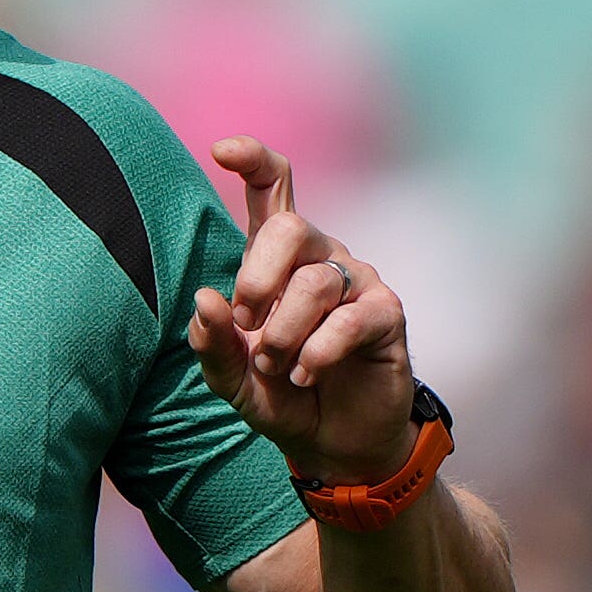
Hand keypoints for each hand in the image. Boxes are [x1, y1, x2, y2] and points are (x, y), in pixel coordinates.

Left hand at [186, 136, 415, 485]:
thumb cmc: (278, 393)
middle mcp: (319, 256)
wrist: (332, 441)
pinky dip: (318, 353)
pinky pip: (350, 319)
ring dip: (285, 334)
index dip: (252, 159)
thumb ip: (211, 343)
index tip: (221, 150)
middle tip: (247, 323)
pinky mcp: (386, 314)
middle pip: (289, 225)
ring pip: (315, 282)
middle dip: (256, 278)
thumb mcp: (230, 377)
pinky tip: (306, 376)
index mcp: (277, 257)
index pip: (273, 187)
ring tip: (278, 368)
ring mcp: (356, 281)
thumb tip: (205, 301)